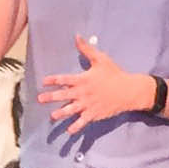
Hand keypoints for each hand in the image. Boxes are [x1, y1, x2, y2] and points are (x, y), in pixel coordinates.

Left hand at [38, 37, 154, 132]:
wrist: (129, 90)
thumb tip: (77, 36)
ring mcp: (88, 105)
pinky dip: (76, 127)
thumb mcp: (101, 59)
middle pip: (63, 96)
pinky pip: (82, 122)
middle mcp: (83, 93)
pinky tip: (68, 131)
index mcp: (83, 79)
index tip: (43, 81)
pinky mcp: (94, 114)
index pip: (64, 79)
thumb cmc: (114, 74)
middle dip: (50, 98)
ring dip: (60, 114)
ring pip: (71, 110)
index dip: (53, 80)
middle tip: (39, 99)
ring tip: (52, 117)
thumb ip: (87, 49)